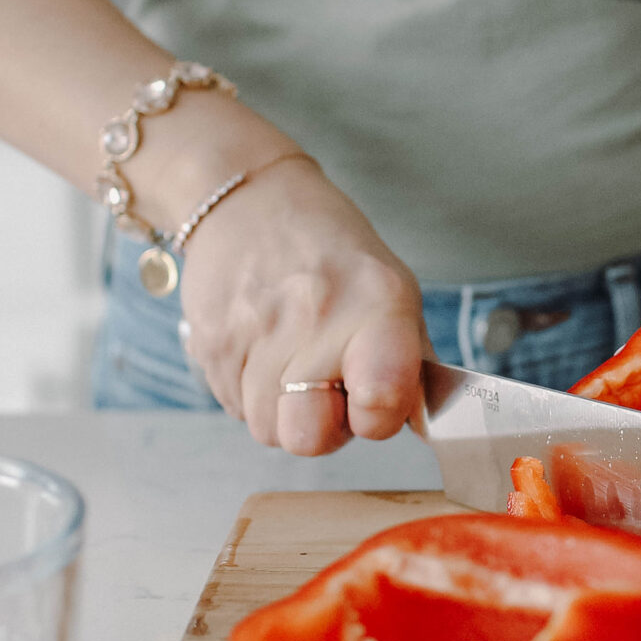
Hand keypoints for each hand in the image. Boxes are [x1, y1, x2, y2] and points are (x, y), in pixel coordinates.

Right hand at [177, 157, 432, 455]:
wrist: (250, 200)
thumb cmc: (332, 251)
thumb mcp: (393, 288)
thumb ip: (413, 363)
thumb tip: (429, 426)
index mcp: (377, 305)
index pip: (382, 401)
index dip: (377, 417)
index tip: (373, 400)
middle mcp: (314, 318)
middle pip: (307, 439)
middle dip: (321, 428)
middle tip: (327, 389)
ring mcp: (254, 332)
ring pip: (265, 429)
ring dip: (282, 410)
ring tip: (294, 360)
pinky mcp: (210, 342)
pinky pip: (233, 406)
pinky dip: (250, 389)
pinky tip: (263, 347)